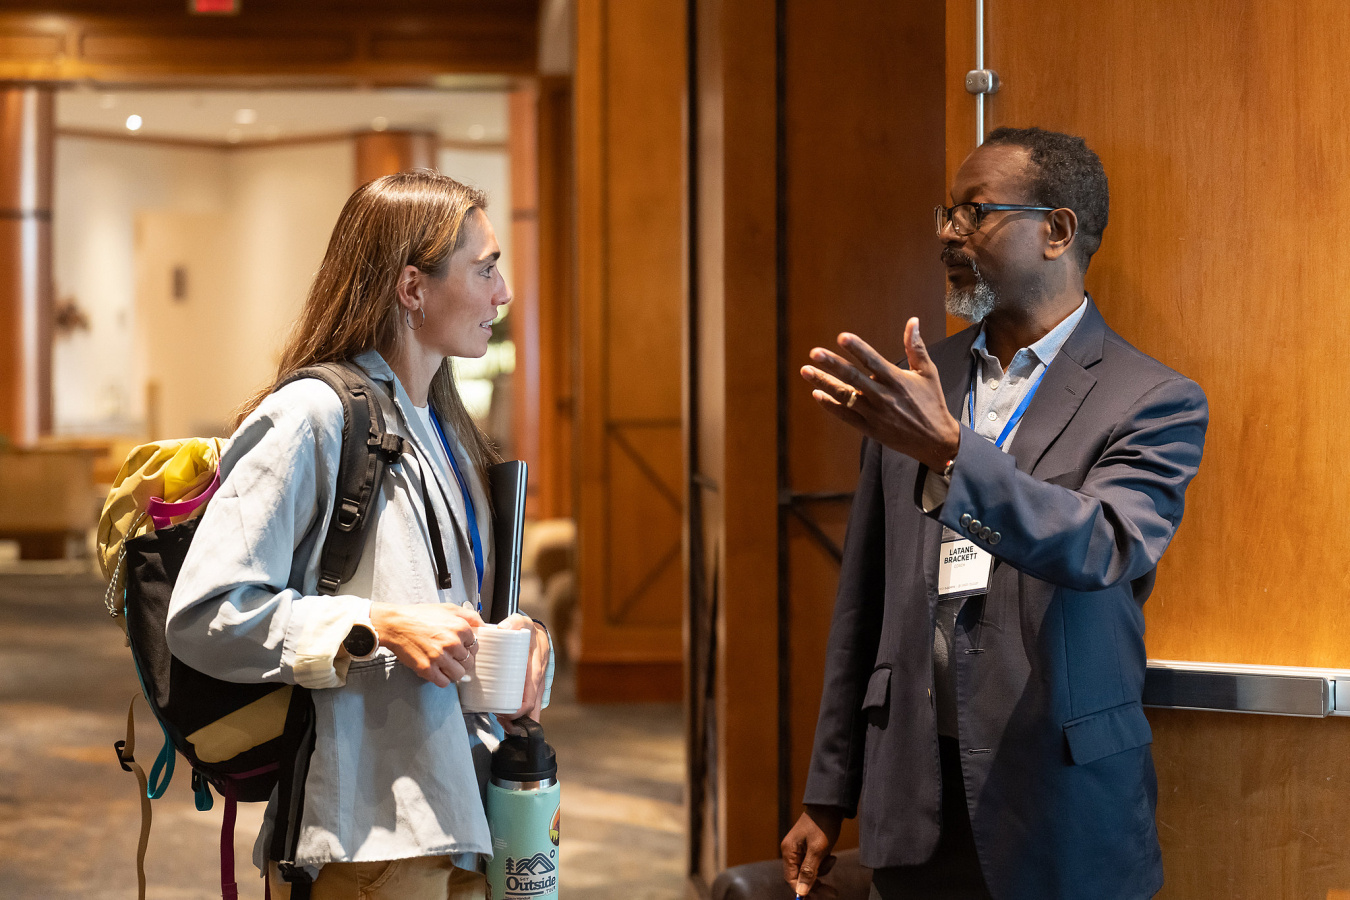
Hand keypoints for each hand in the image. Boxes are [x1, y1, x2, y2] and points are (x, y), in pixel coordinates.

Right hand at [370, 601, 482, 687]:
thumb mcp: (449, 609)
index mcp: (460, 628)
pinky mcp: (427, 669)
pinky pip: (444, 682)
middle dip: (461, 660)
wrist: (396, 624)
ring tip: (444, 664)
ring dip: (453, 671)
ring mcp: (439, 657)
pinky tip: (437, 670)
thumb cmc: (420, 616)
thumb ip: (470, 616)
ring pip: (458, 674)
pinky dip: (442, 679)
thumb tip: (485, 627)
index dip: (468, 648)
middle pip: (469, 662)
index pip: (476, 647)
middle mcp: (452, 643)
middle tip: (451, 656)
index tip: (461, 648)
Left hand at [495, 613, 550, 729]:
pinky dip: (521, 716)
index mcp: (535, 670)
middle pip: (532, 709)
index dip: (519, 710)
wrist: (538, 633)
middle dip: (518, 722)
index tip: (505, 714)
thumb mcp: (521, 623)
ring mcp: (537, 686)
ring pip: (533, 710)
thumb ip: (513, 622)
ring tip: (503, 724)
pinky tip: (508, 719)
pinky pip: (530, 705)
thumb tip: (503, 628)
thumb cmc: (528, 631)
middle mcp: (538, 681)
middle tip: (501, 722)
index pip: (530, 696)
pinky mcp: (533, 688)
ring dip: (519, 722)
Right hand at [781, 805, 843, 896]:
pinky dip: (823, 864)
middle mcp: (791, 851)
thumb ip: (809, 872)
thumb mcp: (818, 849)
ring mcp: (800, 849)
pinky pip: (814, 863)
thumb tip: (801, 893)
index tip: (819, 897)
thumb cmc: (823, 824)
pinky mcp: (809, 848)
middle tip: (833, 892)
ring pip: (809, 872)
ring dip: (822, 871)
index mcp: (789, 851)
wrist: (831, 805)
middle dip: (816, 884)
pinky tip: (831, 855)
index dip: (803, 890)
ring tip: (832, 859)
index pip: (791, 879)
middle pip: (800, 877)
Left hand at [801, 318, 960, 470]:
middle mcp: (884, 397)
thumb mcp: (928, 372)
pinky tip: (816, 394)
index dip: (858, 348)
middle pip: (853, 378)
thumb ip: (916, 347)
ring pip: (844, 397)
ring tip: (805, 370)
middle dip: (832, 365)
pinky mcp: (870, 429)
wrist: (935, 440)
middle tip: (814, 353)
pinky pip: (846, 416)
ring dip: (824, 383)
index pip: (873, 361)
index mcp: (897, 380)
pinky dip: (831, 406)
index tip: (842, 337)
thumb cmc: (932, 401)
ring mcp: (875, 414)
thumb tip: (913, 321)